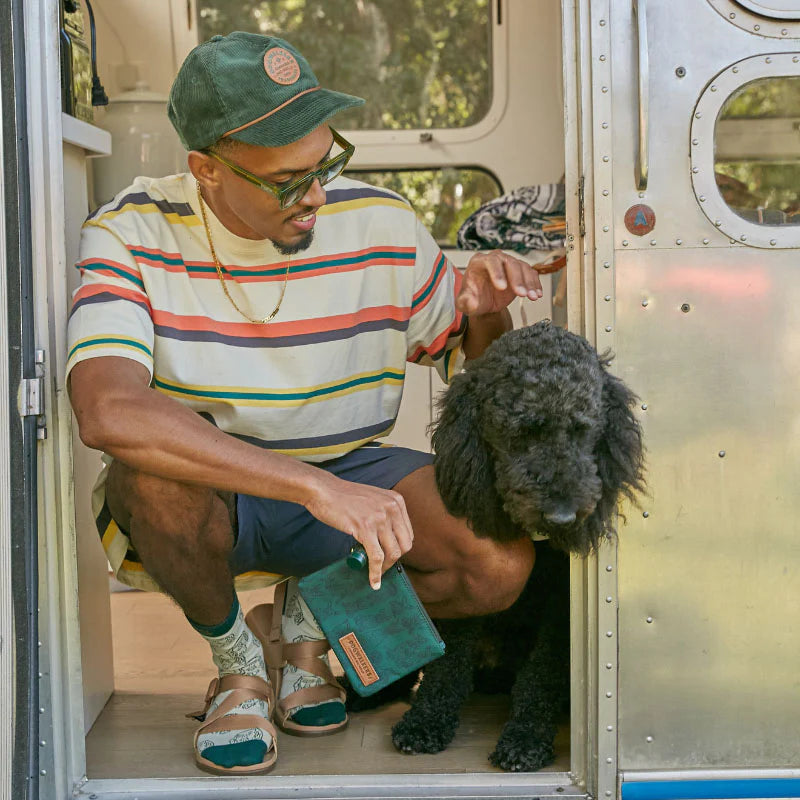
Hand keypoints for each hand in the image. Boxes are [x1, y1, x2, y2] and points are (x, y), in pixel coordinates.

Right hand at [305, 474, 413, 589]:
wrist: (324, 491)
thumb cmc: (344, 497)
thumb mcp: (374, 500)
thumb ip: (384, 514)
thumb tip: (388, 539)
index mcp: (396, 501)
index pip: (408, 534)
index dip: (399, 549)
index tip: (389, 556)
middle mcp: (392, 508)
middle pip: (404, 545)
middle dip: (395, 560)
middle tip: (383, 567)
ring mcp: (379, 518)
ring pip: (392, 553)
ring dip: (385, 568)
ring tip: (376, 574)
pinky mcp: (365, 528)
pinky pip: (376, 557)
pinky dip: (375, 573)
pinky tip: (373, 581)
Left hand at [456, 250, 542, 315]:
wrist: (484, 302)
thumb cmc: (473, 298)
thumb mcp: (465, 303)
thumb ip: (465, 302)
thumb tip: (470, 301)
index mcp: (479, 262)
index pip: (490, 261)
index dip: (497, 273)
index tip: (502, 288)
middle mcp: (495, 259)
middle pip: (509, 262)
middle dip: (517, 279)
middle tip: (521, 294)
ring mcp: (508, 264)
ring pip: (522, 267)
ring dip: (529, 282)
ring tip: (532, 297)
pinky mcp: (519, 271)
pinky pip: (530, 273)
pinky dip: (535, 284)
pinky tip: (537, 294)